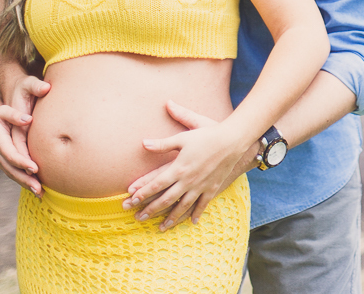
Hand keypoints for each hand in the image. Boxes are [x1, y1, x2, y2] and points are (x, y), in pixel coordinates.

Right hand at [0, 75, 49, 194]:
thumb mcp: (2, 108)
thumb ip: (13, 113)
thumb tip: (27, 119)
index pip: (10, 153)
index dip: (22, 162)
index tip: (35, 168)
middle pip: (11, 168)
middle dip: (24, 179)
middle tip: (39, 188)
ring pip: (10, 172)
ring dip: (24, 183)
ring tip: (39, 193)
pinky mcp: (1, 160)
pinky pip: (11, 172)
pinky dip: (21, 180)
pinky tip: (34, 187)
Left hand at [123, 101, 257, 230]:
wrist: (232, 140)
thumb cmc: (207, 135)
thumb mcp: (183, 137)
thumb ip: (162, 144)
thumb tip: (143, 143)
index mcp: (179, 168)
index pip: (156, 184)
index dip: (142, 193)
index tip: (131, 201)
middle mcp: (188, 180)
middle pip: (166, 199)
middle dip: (150, 210)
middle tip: (138, 218)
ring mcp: (200, 186)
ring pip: (182, 206)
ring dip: (170, 218)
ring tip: (160, 228)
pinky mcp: (212, 188)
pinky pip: (202, 204)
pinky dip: (196, 214)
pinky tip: (192, 222)